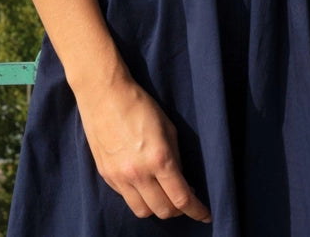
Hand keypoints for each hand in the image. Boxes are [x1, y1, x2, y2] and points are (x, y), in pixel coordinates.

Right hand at [76, 75, 211, 222]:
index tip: (205, 215)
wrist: (104, 94)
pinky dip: (139, 197)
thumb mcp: (168, 127)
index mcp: (159, 159)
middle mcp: (139, 173)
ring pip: (143, 211)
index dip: (197, 211)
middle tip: (184, 199)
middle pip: (164, 210)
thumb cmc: (140, 105)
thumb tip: (181, 179)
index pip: (182, 198)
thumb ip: (175, 157)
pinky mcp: (106, 175)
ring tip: (163, 195)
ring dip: (157, 207)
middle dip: (179, 210)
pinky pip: (126, 198)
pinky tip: (144, 184)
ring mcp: (120, 177)